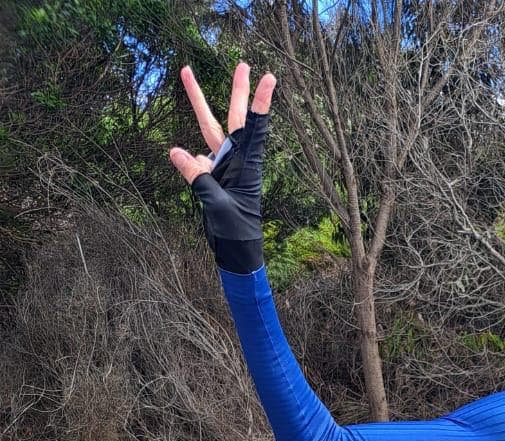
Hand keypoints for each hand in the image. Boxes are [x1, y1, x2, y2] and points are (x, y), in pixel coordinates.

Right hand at [169, 62, 275, 273]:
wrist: (237, 254)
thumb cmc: (236, 233)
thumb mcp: (216, 206)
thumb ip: (196, 178)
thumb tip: (175, 151)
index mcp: (247, 165)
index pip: (254, 127)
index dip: (260, 102)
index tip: (269, 77)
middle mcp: (237, 160)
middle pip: (234, 118)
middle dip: (237, 90)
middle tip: (244, 63)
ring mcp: (224, 166)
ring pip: (209, 128)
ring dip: (199, 102)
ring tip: (185, 71)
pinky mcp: (212, 176)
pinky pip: (196, 159)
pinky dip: (188, 159)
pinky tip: (183, 160)